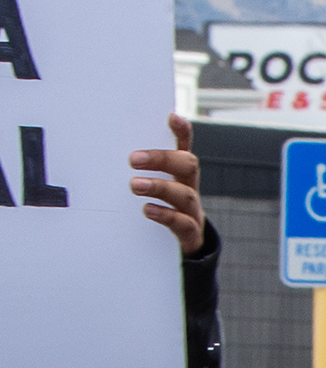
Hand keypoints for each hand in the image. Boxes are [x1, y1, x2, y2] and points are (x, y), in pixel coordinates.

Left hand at [133, 115, 204, 256]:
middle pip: (187, 164)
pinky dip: (166, 215)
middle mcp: (187, 187)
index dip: (181, 131)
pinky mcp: (189, 234)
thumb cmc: (151, 211)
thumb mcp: (143, 188)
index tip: (170, 117)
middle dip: (162, 159)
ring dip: (159, 187)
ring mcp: (190, 211)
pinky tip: (147, 210)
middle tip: (133, 159)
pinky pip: (184, 223)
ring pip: (184, 194)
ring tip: (135, 185)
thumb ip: (129, 172)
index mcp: (177, 173)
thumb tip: (92, 151)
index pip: (183, 146)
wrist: (170, 250)